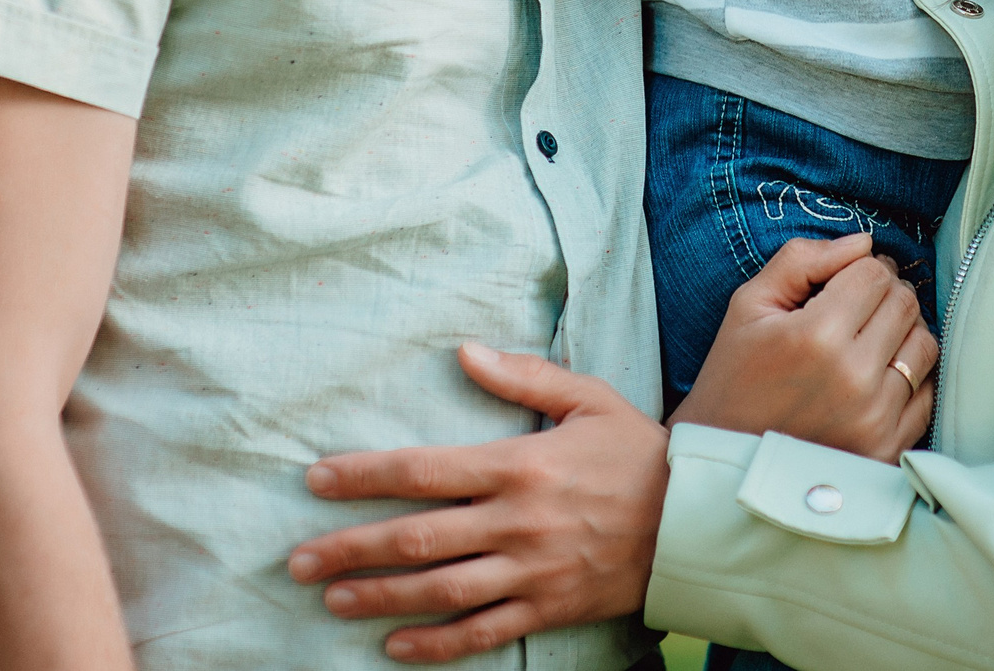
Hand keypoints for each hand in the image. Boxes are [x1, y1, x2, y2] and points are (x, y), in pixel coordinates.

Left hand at [287, 346, 666, 663]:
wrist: (695, 521)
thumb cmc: (637, 453)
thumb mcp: (589, 398)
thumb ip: (524, 375)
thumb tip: (464, 351)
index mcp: (521, 464)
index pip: (425, 470)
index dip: (365, 475)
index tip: (316, 479)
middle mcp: (518, 521)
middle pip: (417, 538)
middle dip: (351, 548)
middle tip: (298, 560)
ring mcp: (531, 570)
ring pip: (440, 590)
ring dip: (380, 597)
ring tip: (332, 599)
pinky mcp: (547, 607)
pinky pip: (482, 632)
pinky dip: (435, 645)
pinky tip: (393, 646)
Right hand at [672, 234, 935, 462]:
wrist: (725, 462)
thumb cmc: (733, 377)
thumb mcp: (750, 305)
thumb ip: (802, 260)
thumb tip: (864, 242)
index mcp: (816, 336)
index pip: (874, 274)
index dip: (858, 269)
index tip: (838, 285)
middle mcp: (854, 379)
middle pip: (904, 304)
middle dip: (882, 295)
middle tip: (851, 310)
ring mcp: (876, 419)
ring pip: (923, 344)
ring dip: (901, 333)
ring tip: (865, 342)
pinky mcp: (888, 450)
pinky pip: (927, 393)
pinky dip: (908, 377)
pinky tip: (874, 379)